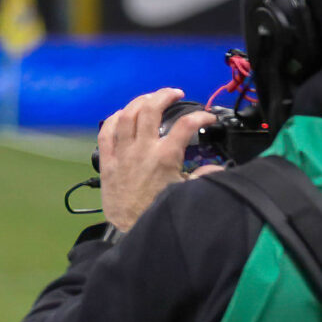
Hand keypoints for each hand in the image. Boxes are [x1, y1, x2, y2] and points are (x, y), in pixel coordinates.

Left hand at [97, 88, 217, 232]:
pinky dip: (112, 119)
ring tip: (149, 98)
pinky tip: (121, 114)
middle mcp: (143, 150)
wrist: (130, 227)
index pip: (187, 124)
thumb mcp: (187, 192)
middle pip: (150, 110)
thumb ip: (204, 176)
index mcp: (166, 156)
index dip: (201, 116)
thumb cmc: (157, 210)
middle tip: (174, 94)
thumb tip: (216, 169)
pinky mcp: (107, 162)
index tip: (207, 117)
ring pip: (126, 116)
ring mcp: (122, 154)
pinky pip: (105, 133)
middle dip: (163, 95)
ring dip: (138, 102)